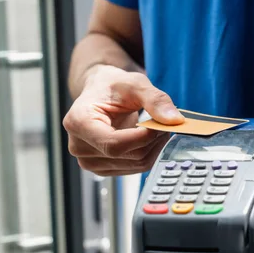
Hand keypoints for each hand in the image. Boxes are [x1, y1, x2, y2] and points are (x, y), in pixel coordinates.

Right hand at [63, 65, 183, 175]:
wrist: (102, 92)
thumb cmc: (113, 86)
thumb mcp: (135, 83)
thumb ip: (156, 100)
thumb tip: (174, 120)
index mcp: (78, 122)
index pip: (115, 144)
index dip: (143, 138)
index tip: (159, 124)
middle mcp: (78, 146)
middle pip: (128, 156)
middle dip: (153, 140)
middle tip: (163, 123)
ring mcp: (89, 161)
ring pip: (135, 165)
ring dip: (153, 148)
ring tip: (155, 128)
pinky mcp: (102, 168)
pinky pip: (135, 169)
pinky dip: (148, 154)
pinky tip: (147, 138)